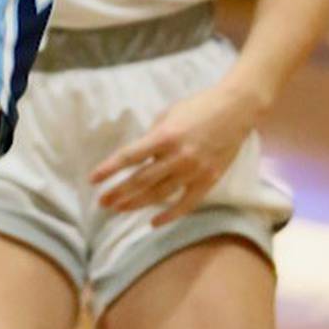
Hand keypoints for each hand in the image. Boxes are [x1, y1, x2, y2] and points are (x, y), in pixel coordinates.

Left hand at [90, 79, 255, 226]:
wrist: (235, 111)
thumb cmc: (198, 107)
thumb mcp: (169, 114)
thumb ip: (154, 136)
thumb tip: (139, 156)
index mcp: (165, 136)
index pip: (130, 156)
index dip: (110, 169)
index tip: (93, 179)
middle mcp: (177, 156)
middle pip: (142, 180)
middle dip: (119, 192)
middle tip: (102, 201)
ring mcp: (194, 171)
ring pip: (160, 194)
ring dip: (137, 203)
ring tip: (119, 209)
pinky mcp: (208, 181)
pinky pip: (186, 204)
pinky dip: (169, 215)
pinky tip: (153, 222)